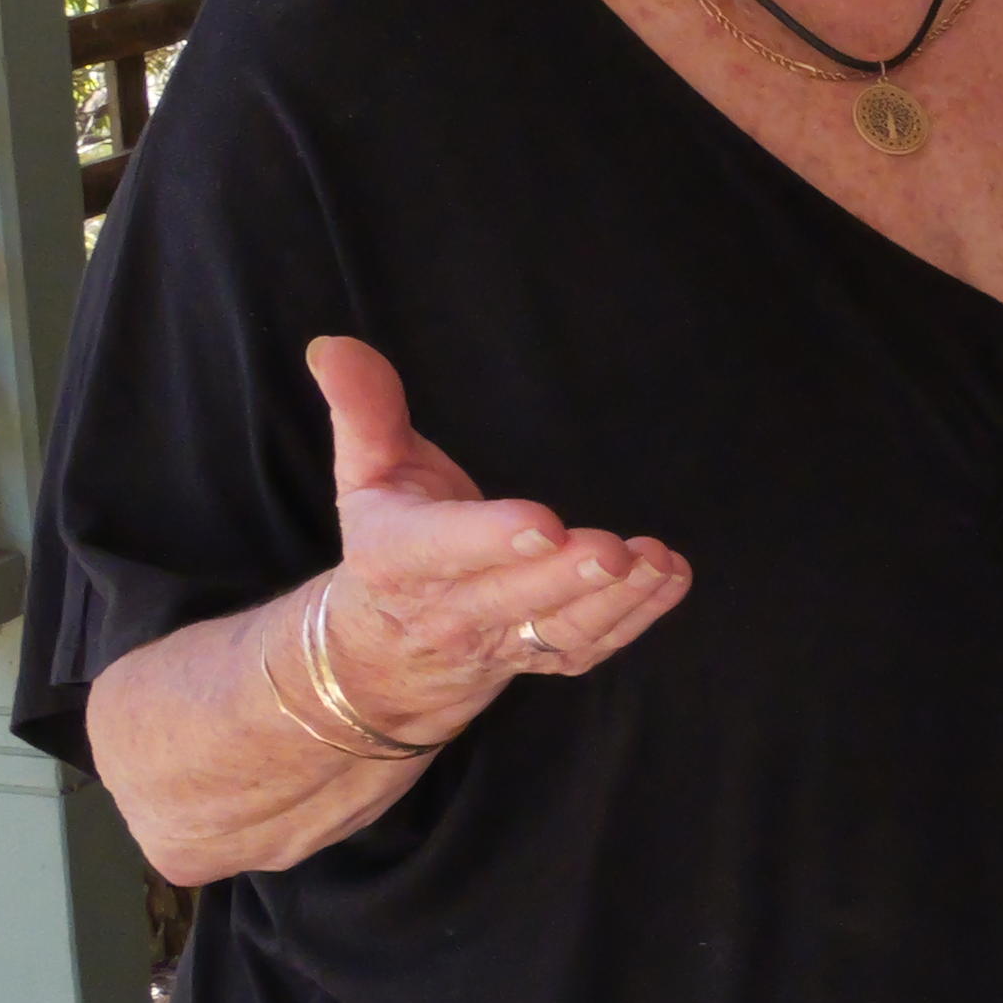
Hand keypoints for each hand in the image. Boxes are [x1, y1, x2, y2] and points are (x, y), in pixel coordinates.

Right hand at [307, 336, 689, 732]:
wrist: (387, 646)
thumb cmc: (388, 538)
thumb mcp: (364, 472)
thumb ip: (362, 409)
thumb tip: (332, 345)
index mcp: (399, 557)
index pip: (440, 549)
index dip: (490, 538)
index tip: (543, 522)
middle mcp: (450, 609)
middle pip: (510, 599)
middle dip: (564, 578)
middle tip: (613, 551)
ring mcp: (502, 640)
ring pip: (559, 631)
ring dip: (616, 601)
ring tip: (657, 561)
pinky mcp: (544, 657)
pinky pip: (592, 646)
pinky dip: (637, 618)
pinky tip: (670, 578)